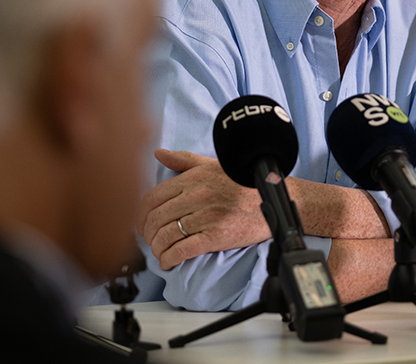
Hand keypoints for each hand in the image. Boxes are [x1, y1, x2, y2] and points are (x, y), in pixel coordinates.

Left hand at [136, 149, 270, 269]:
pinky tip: (169, 262)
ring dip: (158, 248)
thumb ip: (183, 160)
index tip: (141, 224)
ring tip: (160, 252)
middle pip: (156, 219)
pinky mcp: (217, 236)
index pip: (152, 198)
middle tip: (150, 241)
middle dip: (148, 234)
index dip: (140, 215)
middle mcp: (196, 196)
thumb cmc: (244, 180)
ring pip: (167, 236)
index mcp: (192, 179)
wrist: (275, 196)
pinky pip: (183, 250)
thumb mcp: (212, 164)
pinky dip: (170, 258)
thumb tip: (159, 153)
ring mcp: (206, 217)